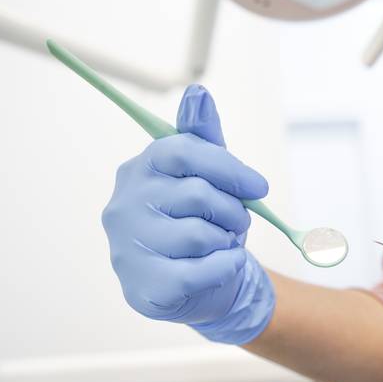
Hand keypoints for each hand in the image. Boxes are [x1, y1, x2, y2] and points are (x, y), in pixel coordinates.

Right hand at [102, 85, 274, 343]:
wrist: (200, 287)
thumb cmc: (201, 225)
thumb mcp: (205, 179)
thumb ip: (202, 139)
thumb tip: (197, 94)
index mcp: (138, 170)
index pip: (183, 152)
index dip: (228, 169)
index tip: (259, 188)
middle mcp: (123, 207)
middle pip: (197, 194)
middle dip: (233, 210)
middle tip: (237, 222)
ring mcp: (128, 249)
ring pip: (200, 235)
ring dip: (227, 241)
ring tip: (222, 246)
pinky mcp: (146, 287)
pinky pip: (202, 270)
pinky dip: (227, 267)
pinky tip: (225, 265)